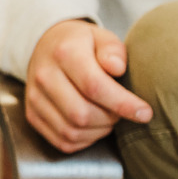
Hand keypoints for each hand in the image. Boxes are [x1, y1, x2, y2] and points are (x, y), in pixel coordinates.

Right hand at [24, 18, 152, 151]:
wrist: (45, 46)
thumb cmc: (81, 44)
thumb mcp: (101, 37)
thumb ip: (113, 50)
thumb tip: (117, 68)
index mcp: (64, 53)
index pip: (94, 86)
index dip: (123, 104)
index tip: (144, 112)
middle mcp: (44, 77)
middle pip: (82, 114)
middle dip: (111, 118)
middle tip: (122, 110)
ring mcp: (35, 98)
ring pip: (72, 131)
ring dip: (99, 131)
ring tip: (108, 116)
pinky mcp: (32, 115)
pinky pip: (62, 141)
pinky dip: (85, 140)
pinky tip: (94, 126)